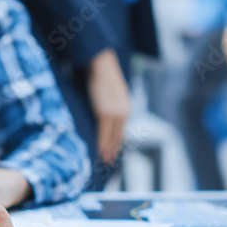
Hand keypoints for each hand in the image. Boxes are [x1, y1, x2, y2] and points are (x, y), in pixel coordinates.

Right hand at [87, 49, 129, 164]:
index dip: (118, 141)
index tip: (115, 151)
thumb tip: (105, 112)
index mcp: (125, 107)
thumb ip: (112, 103)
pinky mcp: (104, 114)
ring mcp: (114, 114)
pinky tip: (100, 151)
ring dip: (108, 150)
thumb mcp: (112, 92)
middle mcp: (123, 112)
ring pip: (111, 137)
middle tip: (109, 161)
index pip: (122, 129)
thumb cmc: (103, 76)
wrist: (102, 66)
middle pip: (119, 136)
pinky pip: (103, 133)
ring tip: (104, 160)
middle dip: (114, 149)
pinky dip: (102, 144)